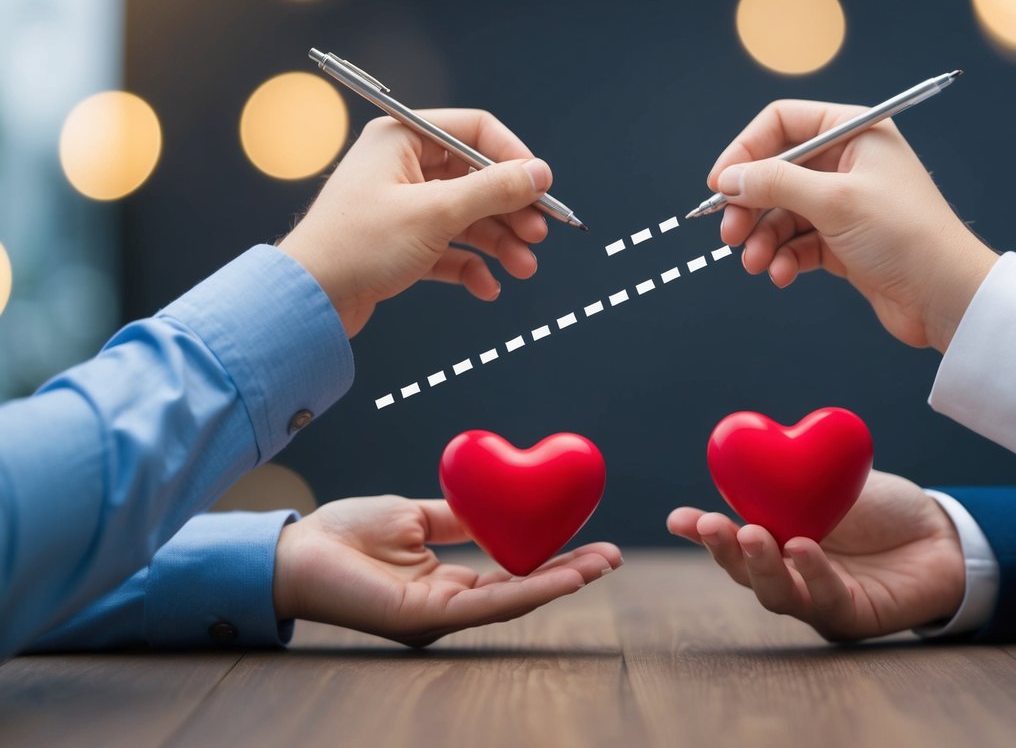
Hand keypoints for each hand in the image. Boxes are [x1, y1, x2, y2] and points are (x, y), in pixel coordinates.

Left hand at [272, 495, 621, 646]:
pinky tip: (562, 577)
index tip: (588, 538)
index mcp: (447, 581)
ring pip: (514, 599)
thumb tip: (495, 503)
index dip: (552, 558)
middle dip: (571, 573)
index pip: (512, 572)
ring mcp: (441, 613)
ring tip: (602, 564)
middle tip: (613, 555)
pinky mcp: (428, 617)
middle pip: (523, 589)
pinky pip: (489, 604)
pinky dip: (529, 590)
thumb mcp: (412, 514)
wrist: (298, 549)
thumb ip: (456, 518)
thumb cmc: (344, 534)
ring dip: (562, 582)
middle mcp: (450, 602)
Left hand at [278, 110, 553, 336]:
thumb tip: (538, 173)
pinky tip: (487, 286)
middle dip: (511, 210)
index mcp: (402, 139)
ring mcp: (403, 206)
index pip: (474, 131)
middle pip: (477, 178)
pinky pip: (450, 248)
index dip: (512, 158)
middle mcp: (402, 166)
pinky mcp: (402, 243)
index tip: (540, 188)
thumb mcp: (436, 214)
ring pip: (468, 217)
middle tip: (537, 235)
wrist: (308, 302)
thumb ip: (493, 191)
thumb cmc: (355, 247)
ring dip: (500, 243)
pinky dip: (472, 266)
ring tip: (522, 267)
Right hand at [667, 471, 964, 640]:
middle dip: (722, 551)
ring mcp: (819, 601)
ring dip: (759, 566)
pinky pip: (825, 600)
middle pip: (746, 573)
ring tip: (751, 534)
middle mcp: (791, 576)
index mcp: (778, 541)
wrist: (941, 531)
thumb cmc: (883, 506)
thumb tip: (745, 446)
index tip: (679, 519)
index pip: (733, 541)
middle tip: (712, 527)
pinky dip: (811, 574)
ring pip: (776, 594)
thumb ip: (791, 476)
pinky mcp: (852, 618)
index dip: (703, 532)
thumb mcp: (829, 480)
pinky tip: (803, 547)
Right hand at [708, 101, 997, 350]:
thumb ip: (775, 184)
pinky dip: (783, 258)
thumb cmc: (906, 236)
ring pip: (782, 213)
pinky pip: (797, 242)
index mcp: (854, 132)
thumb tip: (729, 179)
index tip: (721, 184)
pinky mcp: (842, 242)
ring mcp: (844, 204)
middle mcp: (848, 163)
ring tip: (756, 263)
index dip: (747, 151)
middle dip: (750, 205)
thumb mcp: (834, 201)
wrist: (946, 296)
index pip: (783, 124)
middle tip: (730, 234)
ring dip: (763, 239)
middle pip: (775, 172)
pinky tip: (781, 274)